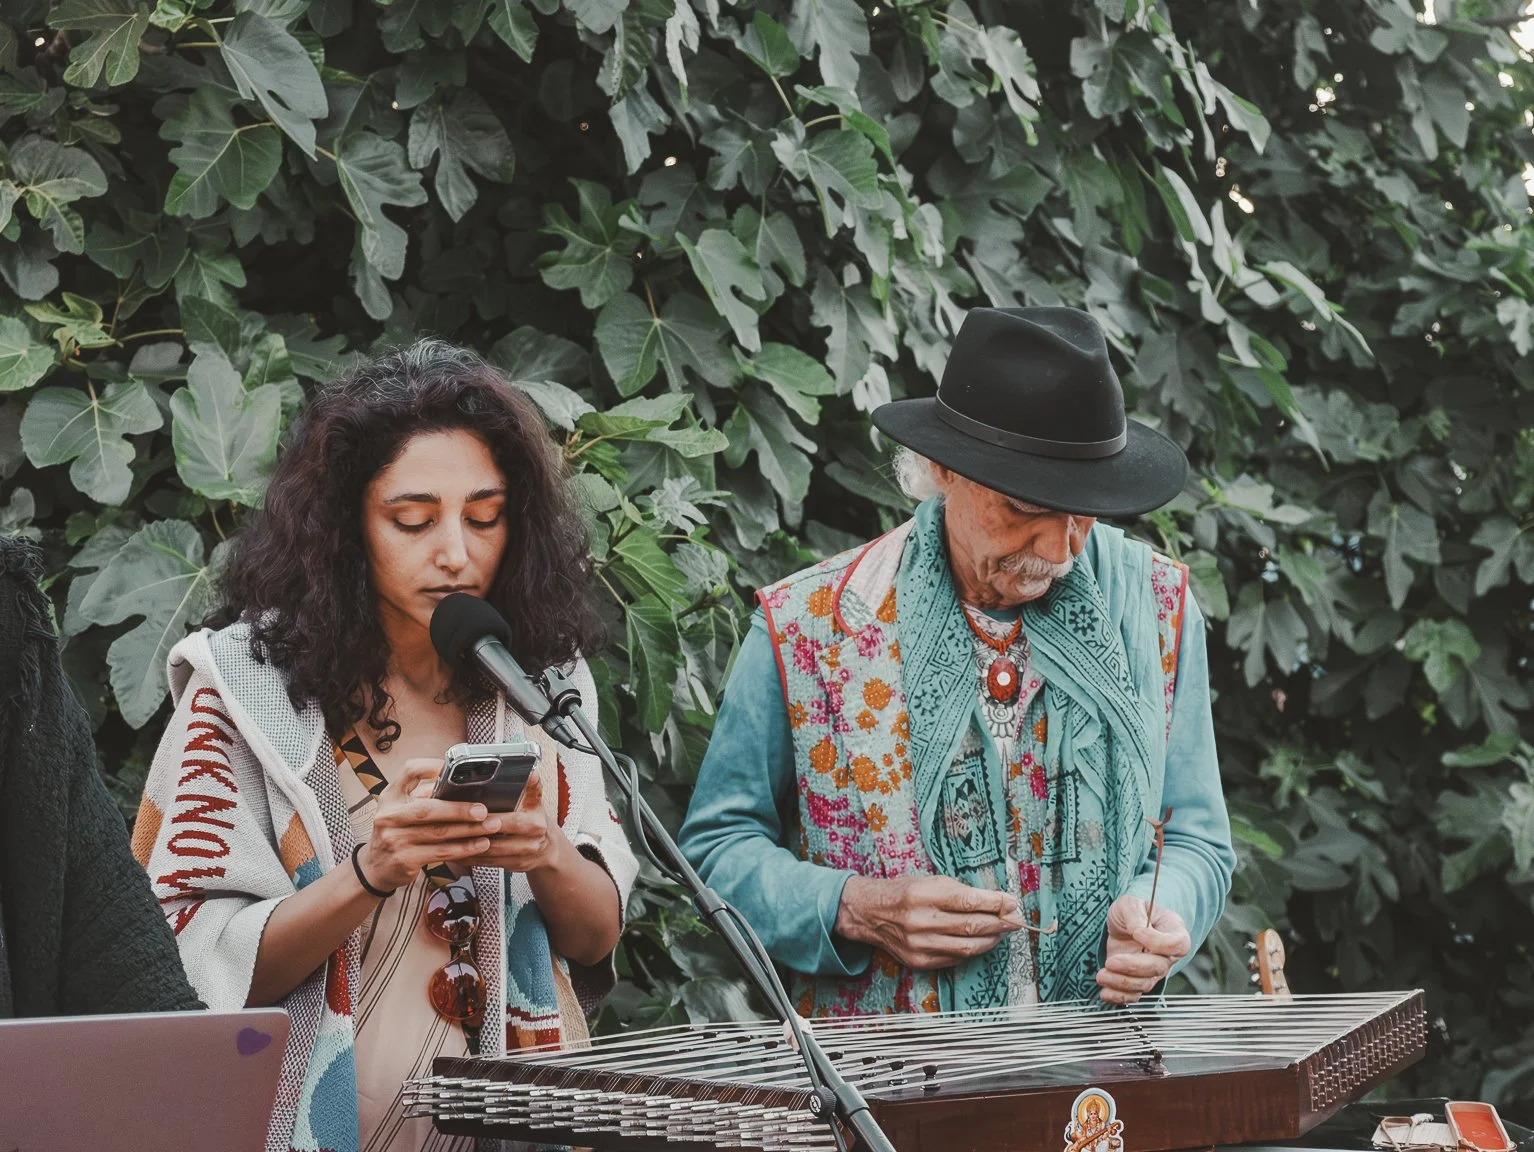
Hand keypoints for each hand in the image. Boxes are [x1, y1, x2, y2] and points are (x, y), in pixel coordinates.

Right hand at [358, 758, 499, 892]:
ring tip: (491, 826)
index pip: (409, 771)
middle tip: (484, 810)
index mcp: (390, 796)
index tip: (452, 767)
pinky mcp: (405, 859)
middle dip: (459, 809)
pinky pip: (441, 852)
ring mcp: (395, 839)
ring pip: (439, 832)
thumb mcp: (400, 809)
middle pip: (428, 808)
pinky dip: (464, 848)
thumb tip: (461, 784)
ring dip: (469, 830)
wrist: (375, 868)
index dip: (430, 766)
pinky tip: (480, 844)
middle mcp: (389, 815)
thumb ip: (423, 796)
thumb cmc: (397, 832)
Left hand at [463, 769, 564, 874]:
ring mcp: (520, 858)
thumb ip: (531, 787)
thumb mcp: (536, 803)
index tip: (475, 814)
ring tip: (450, 841)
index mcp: (535, 824)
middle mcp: (530, 843)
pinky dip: (470, 858)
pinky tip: (456, 852)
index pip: (512, 822)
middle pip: (498, 842)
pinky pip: (486, 864)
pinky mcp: (510, 867)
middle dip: (475, 836)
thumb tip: (531, 772)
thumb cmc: (536, 821)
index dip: (492, 820)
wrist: (548, 848)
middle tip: (454, 829)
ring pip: (489, 856)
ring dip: (468, 849)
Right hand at [834, 874, 1024, 969]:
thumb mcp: (930, 881)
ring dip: (991, 940)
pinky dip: (972, 950)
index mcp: (923, 894)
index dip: (995, 903)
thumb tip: (997, 902)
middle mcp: (920, 920)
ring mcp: (919, 944)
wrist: (870, 913)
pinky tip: (981, 942)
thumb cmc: (905, 892)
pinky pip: (955, 958)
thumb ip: (960, 891)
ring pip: (967, 946)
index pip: (968, 901)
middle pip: (972, 926)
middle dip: (1000, 923)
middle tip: (1017, 919)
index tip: (1013, 902)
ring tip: (1003, 932)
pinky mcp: (919, 961)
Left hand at [1095, 894, 1190, 1005]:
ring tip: (1101, 975)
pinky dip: (1120, 997)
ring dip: (1122, 983)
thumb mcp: (1130, 904)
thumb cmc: (1132, 911)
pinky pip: (1134, 995)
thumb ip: (1135, 915)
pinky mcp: (1138, 980)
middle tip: (1112, 962)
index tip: (1138, 933)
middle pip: (1158, 967)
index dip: (1159, 942)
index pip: (1177, 944)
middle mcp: (1167, 955)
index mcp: (1173, 931)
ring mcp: (1153, 970)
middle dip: (1133, 967)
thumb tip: (1139, 932)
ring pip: (1145, 984)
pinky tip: (1105, 992)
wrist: (1122, 924)